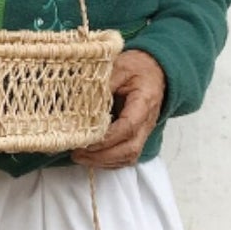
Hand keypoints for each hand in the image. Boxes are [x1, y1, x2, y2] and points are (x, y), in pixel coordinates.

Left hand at [71, 50, 166, 170]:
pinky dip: (109, 162)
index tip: (85, 141)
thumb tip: (79, 102)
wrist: (154, 70)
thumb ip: (101, 85)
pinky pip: (126, 157)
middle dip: (102, 155)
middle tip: (76, 153)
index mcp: (145, 102)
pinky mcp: (137, 137)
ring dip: (103, 161)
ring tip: (79, 157)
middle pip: (130, 148)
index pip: (128, 127)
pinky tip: (91, 158)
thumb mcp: (118, 67)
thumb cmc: (135, 68)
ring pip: (128, 156)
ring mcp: (144, 131)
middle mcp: (147, 121)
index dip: (107, 138)